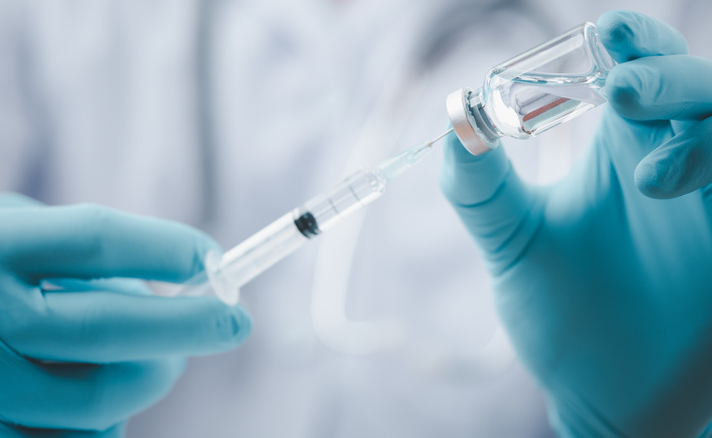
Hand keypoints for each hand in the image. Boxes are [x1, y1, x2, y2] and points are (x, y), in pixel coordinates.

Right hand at [0, 193, 251, 436]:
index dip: (166, 248)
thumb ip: (53, 247)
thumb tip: (155, 281)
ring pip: (101, 400)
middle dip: (192, 325)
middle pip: (114, 328)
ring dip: (149, 379)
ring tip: (155, 361)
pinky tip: (100, 404)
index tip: (213, 258)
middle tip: (231, 324)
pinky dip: (104, 426)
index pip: (97, 240)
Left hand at [440, 10, 711, 437]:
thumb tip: (456, 119)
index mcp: (622, 148)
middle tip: (621, 94)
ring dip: (701, 138)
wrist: (606, 396)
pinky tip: (685, 193)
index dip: (629, 41)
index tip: (601, 36)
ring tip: (647, 179)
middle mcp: (676, 163)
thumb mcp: (513, 246)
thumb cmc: (564, 315)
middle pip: (697, 85)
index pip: (636, 68)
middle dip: (668, 77)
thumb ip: (482, 188)